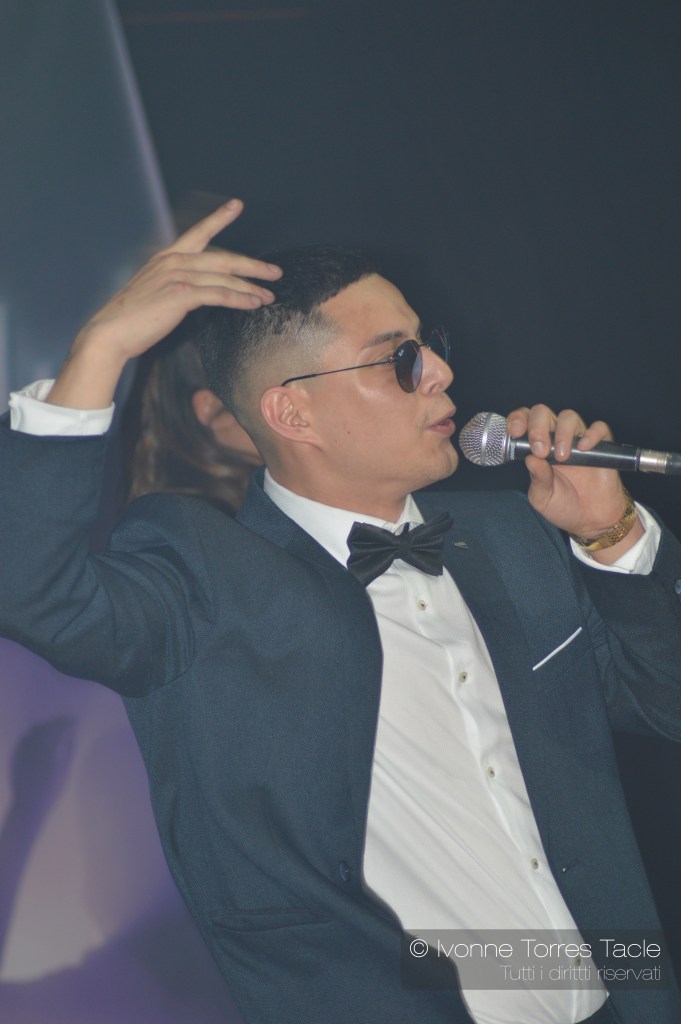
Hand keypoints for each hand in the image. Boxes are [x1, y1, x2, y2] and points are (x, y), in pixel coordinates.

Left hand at [9, 717, 76, 815]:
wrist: (29, 805)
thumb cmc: (51, 789)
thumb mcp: (66, 769)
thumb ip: (69, 748)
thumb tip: (71, 733)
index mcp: (48, 746)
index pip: (59, 727)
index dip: (67, 722)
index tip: (74, 721)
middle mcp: (33, 744)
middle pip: (46, 726)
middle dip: (56, 723)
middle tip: (66, 724)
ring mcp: (21, 749)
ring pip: (34, 730)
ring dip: (44, 727)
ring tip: (53, 731)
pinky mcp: (14, 755)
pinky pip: (24, 738)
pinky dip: (33, 735)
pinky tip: (39, 739)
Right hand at [48, 200, 281, 408]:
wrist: (111, 332)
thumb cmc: (132, 318)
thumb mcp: (155, 292)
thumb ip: (176, 284)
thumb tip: (197, 290)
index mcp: (166, 258)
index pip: (198, 233)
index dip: (219, 218)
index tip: (236, 205)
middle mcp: (173, 261)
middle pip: (223, 258)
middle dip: (252, 265)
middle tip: (275, 272)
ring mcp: (177, 276)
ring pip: (225, 277)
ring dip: (251, 287)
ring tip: (269, 295)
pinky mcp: (181, 294)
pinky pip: (219, 294)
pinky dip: (240, 299)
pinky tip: (253, 303)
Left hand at [506, 405, 642, 559]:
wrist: (591, 521)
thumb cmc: (563, 506)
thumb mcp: (543, 498)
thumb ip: (537, 479)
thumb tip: (530, 459)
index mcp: (537, 448)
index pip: (524, 422)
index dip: (518, 419)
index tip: (515, 432)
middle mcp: (555, 439)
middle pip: (543, 413)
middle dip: (538, 426)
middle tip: (540, 450)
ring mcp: (578, 441)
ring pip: (569, 417)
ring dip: (562, 433)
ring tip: (562, 457)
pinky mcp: (601, 447)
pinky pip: (599, 428)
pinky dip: (592, 433)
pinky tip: (584, 448)